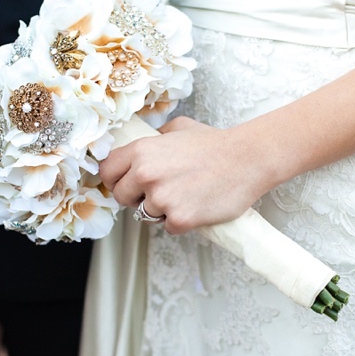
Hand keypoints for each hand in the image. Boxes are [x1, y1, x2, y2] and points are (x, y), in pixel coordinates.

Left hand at [100, 117, 263, 234]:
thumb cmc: (216, 143)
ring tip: (184, 196)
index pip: (107, 171)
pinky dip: (181, 222)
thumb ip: (155, 137)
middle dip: (137, 197)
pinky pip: (168, 227)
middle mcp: (146, 174)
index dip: (116, 179)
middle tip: (160, 192)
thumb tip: (144, 143)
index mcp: (142, 150)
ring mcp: (162, 198)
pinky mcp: (179, 219)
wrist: (248, 159)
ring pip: (144, 214)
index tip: (127, 183)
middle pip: (121, 197)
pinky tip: (197, 206)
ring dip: (160, 210)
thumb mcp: (179, 127)